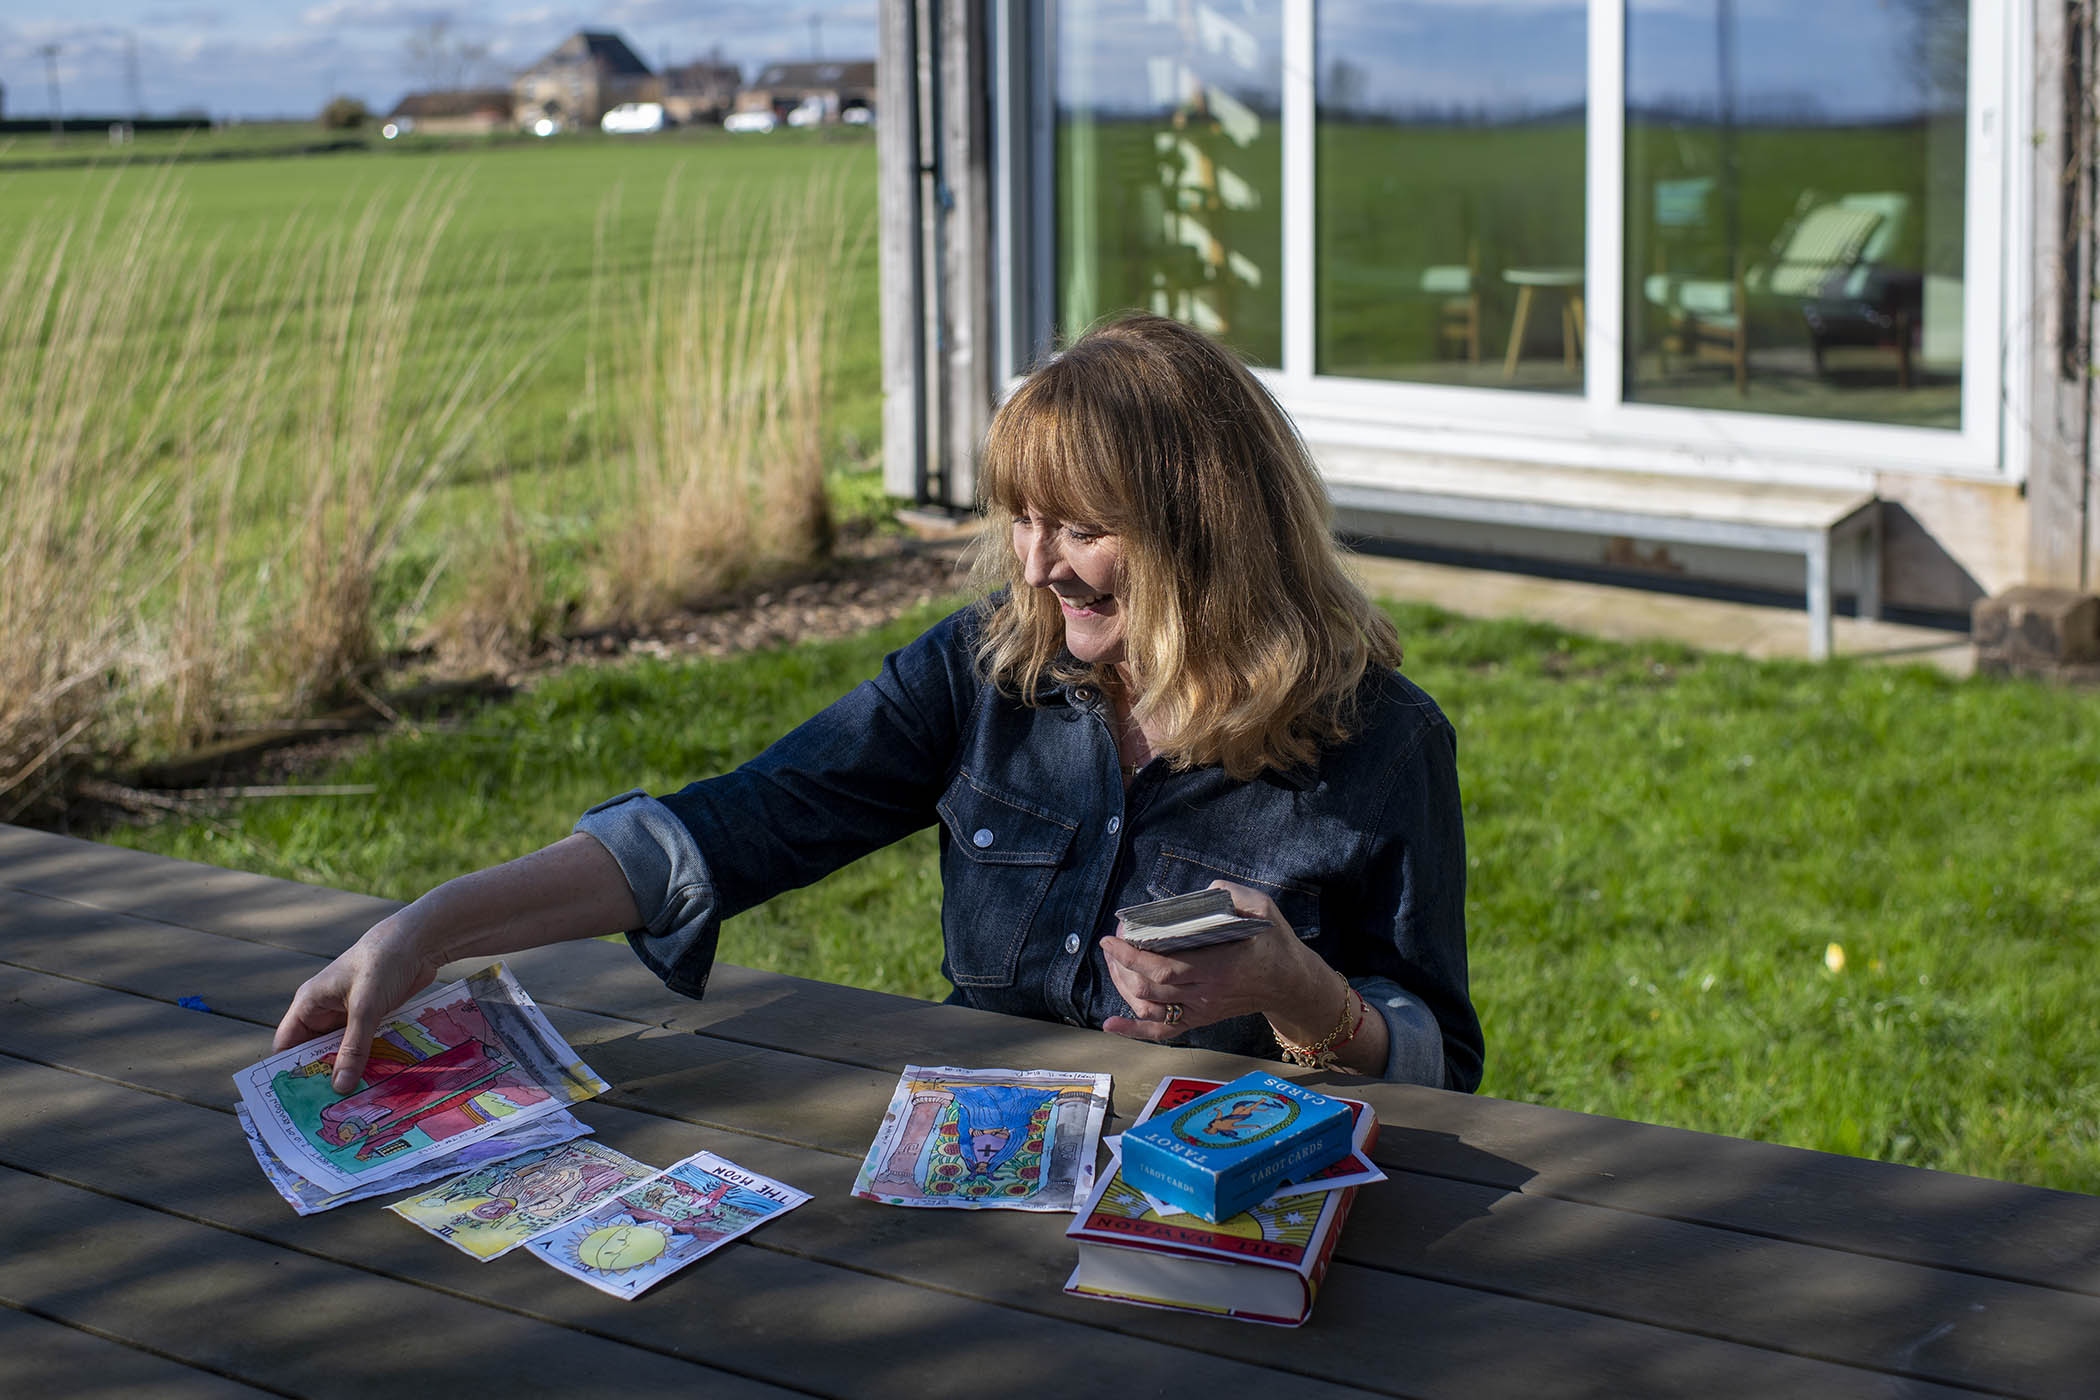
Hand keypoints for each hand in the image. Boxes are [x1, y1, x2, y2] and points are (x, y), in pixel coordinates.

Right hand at [274, 911, 445, 1092]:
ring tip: (355, 1105)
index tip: (295, 1103)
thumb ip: (353, 1047)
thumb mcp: (366, 1008)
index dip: (288, 1072)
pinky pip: (364, 1046)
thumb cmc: (383, 963)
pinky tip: (378, 1083)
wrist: (419, 941)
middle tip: (330, 1113)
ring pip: (342, 1052)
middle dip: (323, 1078)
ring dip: (349, 1071)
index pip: (288, 1045)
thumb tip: (339, 1086)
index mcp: (309, 1003)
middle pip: (316, 1053)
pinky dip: (369, 1061)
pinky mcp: (372, 1018)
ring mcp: (349, 1015)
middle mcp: (325, 1011)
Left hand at [1099, 880, 1328, 1041]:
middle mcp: (1205, 993)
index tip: (1112, 937)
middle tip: (1114, 941)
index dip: (1130, 955)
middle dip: (1121, 963)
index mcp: (1217, 966)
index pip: (1163, 967)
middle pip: (1148, 987)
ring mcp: (1200, 1010)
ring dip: (1123, 986)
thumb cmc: (1274, 943)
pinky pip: (1162, 1031)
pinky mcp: (1199, 1019)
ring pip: (1149, 1007)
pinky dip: (1134, 1029)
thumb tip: (1202, 892)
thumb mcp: (1262, 908)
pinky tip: (1110, 1023)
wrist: (1290, 984)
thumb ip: (1232, 894)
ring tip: (1114, 963)